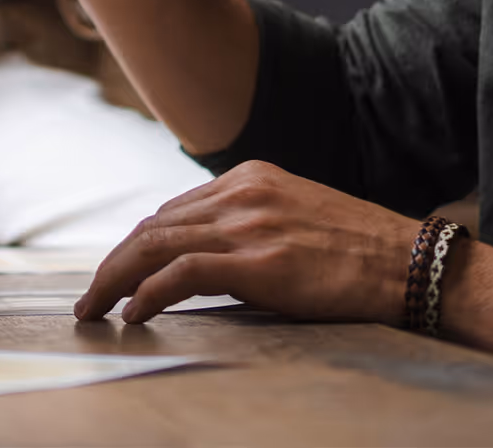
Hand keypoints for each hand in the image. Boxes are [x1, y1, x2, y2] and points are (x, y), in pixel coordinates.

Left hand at [73, 161, 414, 325]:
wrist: (404, 260)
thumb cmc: (355, 248)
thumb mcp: (293, 216)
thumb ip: (249, 223)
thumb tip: (204, 255)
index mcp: (249, 177)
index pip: (171, 212)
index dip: (135, 247)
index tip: (116, 276)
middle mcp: (242, 193)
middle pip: (154, 226)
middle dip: (113, 264)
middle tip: (89, 300)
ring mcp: (249, 224)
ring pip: (157, 245)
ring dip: (116, 280)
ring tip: (94, 310)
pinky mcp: (259, 261)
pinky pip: (184, 273)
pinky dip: (149, 292)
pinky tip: (133, 314)